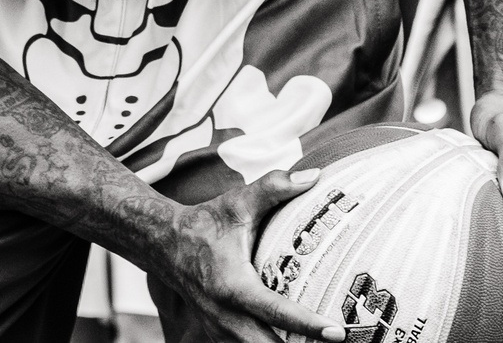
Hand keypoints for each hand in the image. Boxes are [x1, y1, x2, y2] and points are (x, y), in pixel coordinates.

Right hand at [162, 168, 348, 342]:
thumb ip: (274, 187)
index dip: (309, 325)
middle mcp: (225, 315)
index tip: (338, 332)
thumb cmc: (204, 224)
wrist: (164, 244)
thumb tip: (314, 176)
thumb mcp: (237, 203)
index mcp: (232, 285)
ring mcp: (220, 330)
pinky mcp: (219, 335)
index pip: (276, 312)